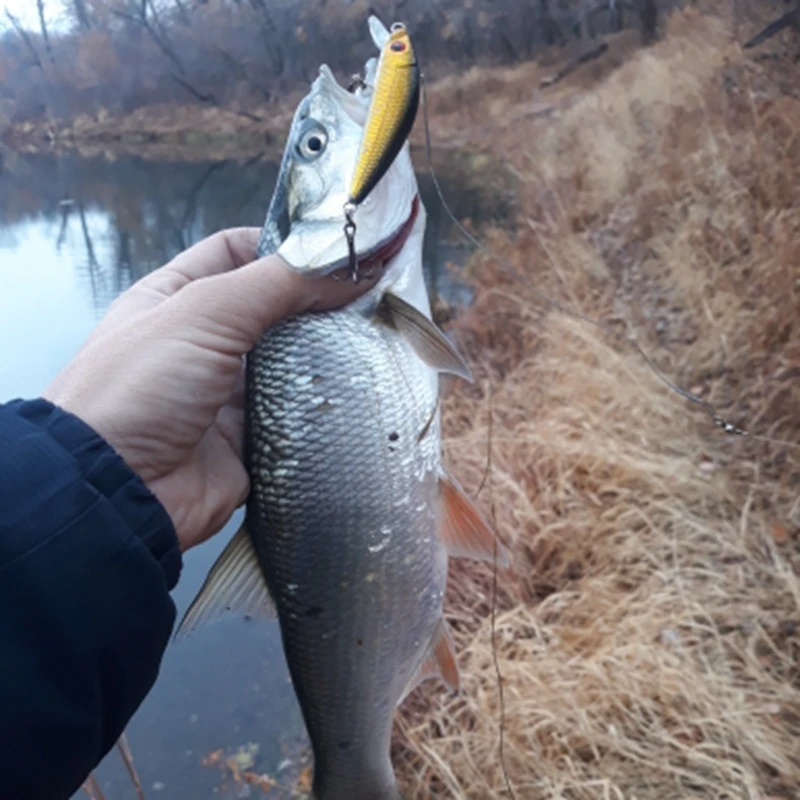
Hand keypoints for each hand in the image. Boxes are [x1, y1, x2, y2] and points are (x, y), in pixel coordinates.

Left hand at [44, 228, 381, 551]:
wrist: (116, 492)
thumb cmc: (137, 389)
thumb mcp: (203, 313)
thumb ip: (278, 283)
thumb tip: (351, 266)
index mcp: (178, 297)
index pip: (237, 252)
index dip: (284, 244)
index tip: (338, 247)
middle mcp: (205, 341)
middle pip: (275, 309)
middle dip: (319, 302)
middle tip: (372, 294)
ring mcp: (229, 392)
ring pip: (293, 363)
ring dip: (327, 355)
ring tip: (374, 339)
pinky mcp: (252, 437)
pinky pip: (298, 415)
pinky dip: (323, 406)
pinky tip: (359, 391)